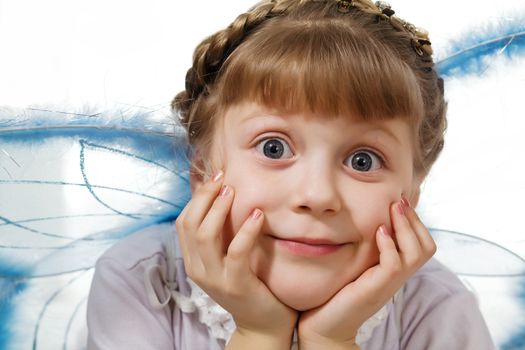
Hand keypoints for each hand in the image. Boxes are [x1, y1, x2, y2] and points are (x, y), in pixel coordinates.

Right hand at [175, 171, 297, 343]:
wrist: (262, 323)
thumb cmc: (249, 283)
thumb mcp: (227, 258)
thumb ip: (221, 235)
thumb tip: (223, 197)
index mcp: (193, 261)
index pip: (183, 222)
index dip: (197, 197)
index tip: (214, 177)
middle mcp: (198, 269)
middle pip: (190, 224)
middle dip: (204, 197)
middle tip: (222, 178)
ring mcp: (214, 278)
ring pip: (205, 236)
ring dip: (218, 209)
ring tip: (233, 191)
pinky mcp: (236, 284)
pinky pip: (236, 252)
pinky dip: (246, 230)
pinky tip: (257, 215)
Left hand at [297, 199, 435, 348]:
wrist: (325, 326)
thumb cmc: (337, 294)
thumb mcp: (357, 264)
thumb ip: (366, 248)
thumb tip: (368, 221)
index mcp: (395, 270)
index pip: (422, 244)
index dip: (415, 222)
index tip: (400, 201)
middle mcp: (396, 277)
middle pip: (426, 246)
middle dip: (415, 220)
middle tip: (399, 201)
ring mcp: (388, 284)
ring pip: (416, 253)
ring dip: (406, 227)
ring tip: (393, 210)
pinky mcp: (375, 289)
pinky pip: (394, 264)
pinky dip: (390, 245)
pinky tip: (379, 231)